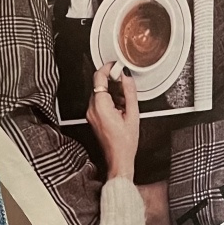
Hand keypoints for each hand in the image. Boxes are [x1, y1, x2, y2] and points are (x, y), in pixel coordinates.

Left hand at [85, 62, 139, 181]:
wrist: (118, 159)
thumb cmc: (125, 143)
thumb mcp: (133, 114)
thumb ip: (129, 92)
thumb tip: (126, 77)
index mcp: (100, 107)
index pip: (98, 77)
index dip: (108, 68)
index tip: (116, 65)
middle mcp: (92, 109)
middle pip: (99, 85)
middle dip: (112, 81)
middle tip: (125, 83)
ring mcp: (91, 114)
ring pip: (99, 93)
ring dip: (112, 92)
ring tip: (125, 101)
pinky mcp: (93, 118)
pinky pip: (100, 103)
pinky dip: (110, 100)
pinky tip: (120, 107)